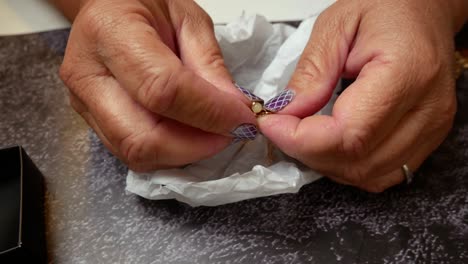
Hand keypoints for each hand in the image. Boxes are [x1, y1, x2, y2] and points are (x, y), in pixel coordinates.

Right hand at [59, 0, 256, 171]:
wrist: (111, 9)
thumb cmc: (146, 4)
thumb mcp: (188, 19)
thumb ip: (210, 64)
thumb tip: (235, 111)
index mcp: (110, 32)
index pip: (163, 90)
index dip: (210, 113)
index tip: (244, 119)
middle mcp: (86, 74)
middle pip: (143, 138)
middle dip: (196, 146)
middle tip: (230, 132)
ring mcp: (84, 104)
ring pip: (137, 154)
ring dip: (185, 153)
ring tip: (211, 132)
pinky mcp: (92, 123)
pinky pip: (133, 154)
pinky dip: (170, 152)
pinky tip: (189, 134)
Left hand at [259, 0, 467, 191]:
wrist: (423, 11)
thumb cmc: (386, 7)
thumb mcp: (336, 26)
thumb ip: (312, 73)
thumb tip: (286, 114)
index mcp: (407, 72)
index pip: (348, 134)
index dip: (301, 139)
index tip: (270, 122)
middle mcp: (428, 109)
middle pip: (357, 161)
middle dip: (306, 152)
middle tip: (280, 126)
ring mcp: (432, 129)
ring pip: (368, 175)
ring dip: (325, 162)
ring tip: (303, 133)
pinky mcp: (428, 139)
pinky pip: (382, 173)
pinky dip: (347, 165)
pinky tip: (330, 143)